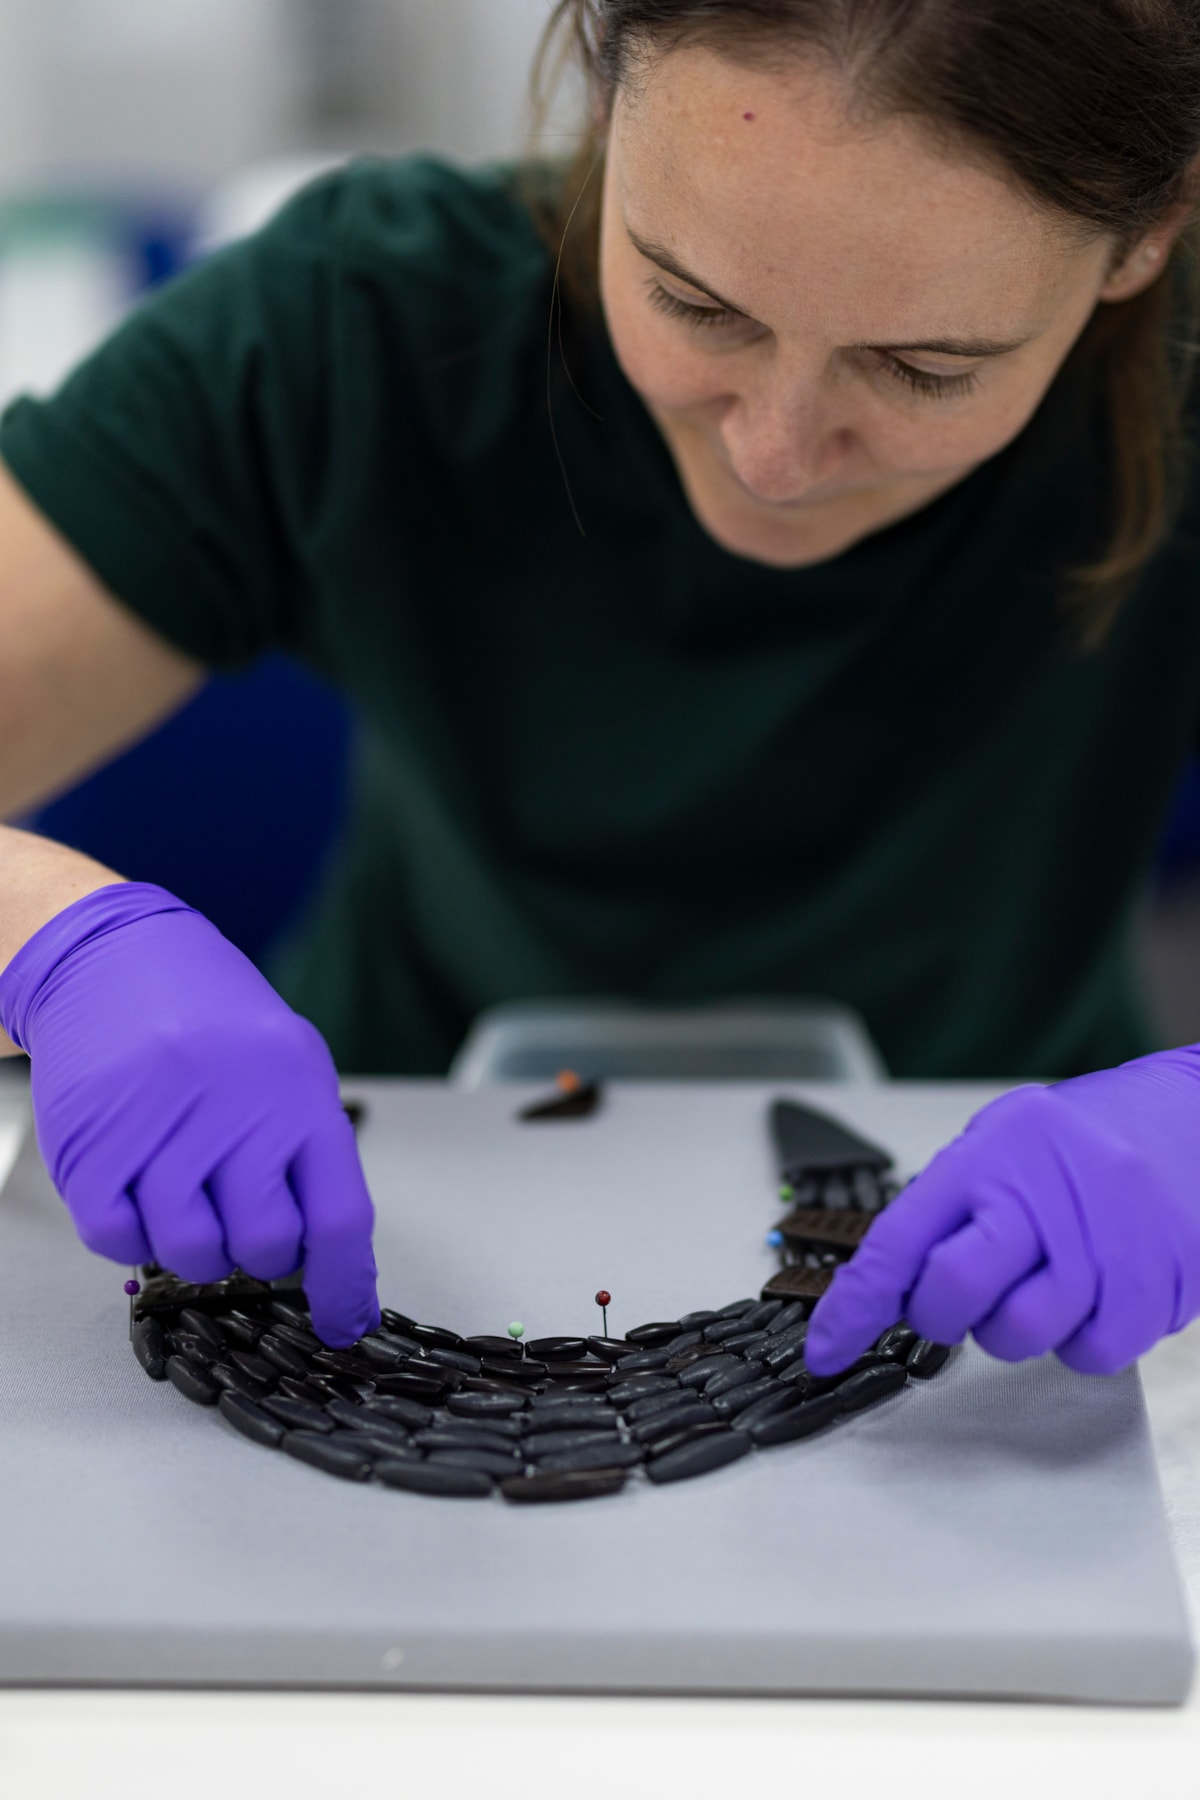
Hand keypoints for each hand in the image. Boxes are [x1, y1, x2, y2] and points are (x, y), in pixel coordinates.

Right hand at [0, 883, 379, 1345]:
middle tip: (245, 1222)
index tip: (344, 1322)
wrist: (111, 957)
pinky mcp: (93, 1146)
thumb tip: (329, 1255)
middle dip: (261, 1254)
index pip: (339, 1217)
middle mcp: (233, 1110)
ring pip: (191, 1251)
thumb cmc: (207, 1016)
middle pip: (266, 1244)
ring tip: (192, 1201)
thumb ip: (307, 1150)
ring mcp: (160, 1128)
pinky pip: (118, 1239)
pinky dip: (132, 1236)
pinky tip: (142, 1195)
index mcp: (296, 1091)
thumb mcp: (285, 1062)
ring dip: (196, 1248)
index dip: (346, 1286)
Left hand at [805, 1049, 1199, 1377]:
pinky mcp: (1151, 1286)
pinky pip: (1090, 1353)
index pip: (899, 1241)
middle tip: (959, 1300)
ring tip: (1043, 1282)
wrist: (1197, 1120)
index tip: (826, 1348)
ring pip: (1021, 1335)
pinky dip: (1082, 1339)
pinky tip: (1094, 1294)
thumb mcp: (1007, 1137)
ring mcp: (1101, 1242)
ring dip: (1016, 1327)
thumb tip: (889, 1279)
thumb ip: (952, 1202)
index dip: (853, 1307)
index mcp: (991, 1153)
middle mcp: (1042, 1193)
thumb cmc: (1090, 1137)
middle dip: (941, 1315)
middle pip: (954, 1294)